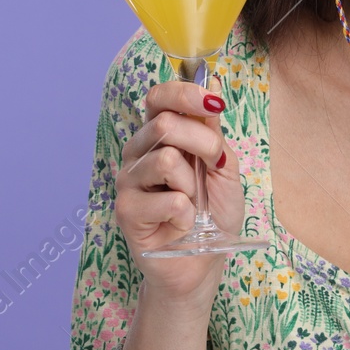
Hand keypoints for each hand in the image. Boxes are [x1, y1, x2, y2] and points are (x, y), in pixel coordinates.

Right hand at [116, 74, 242, 303]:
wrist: (202, 263)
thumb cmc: (212, 214)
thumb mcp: (223, 168)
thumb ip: (213, 131)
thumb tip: (212, 86)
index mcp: (160, 135)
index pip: (159, 97)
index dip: (184, 93)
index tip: (214, 103)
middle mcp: (138, 152)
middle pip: (165, 123)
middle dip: (204, 144)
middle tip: (214, 168)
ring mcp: (128, 180)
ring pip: (165, 159)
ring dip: (193, 184)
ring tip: (192, 202)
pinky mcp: (126, 211)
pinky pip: (168, 199)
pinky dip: (188, 214)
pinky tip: (182, 224)